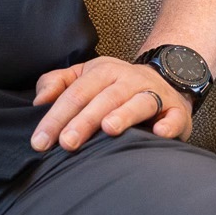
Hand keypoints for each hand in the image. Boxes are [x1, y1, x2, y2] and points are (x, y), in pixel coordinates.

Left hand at [30, 56, 191, 151]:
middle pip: (105, 98)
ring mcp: (155, 94)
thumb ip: (57, 83)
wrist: (164, 81)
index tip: (40, 141)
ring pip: (139, 102)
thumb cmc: (114, 86)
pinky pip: (175, 116)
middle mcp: (130, 80)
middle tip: (67, 143)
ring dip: (125, 114)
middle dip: (84, 120)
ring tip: (109, 129)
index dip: (56, 116)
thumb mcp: (83, 76)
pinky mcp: (177, 111)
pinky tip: (160, 133)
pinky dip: (169, 124)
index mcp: (104, 71)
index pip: (76, 93)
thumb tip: (38, 101)